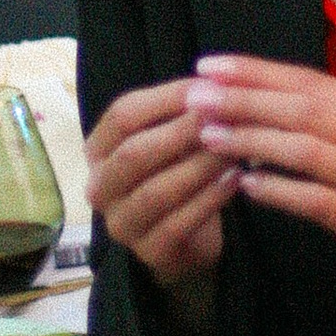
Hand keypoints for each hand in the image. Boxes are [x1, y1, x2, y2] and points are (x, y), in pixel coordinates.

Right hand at [85, 79, 235, 290]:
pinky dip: (209, 200)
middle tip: (223, 117)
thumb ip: (185, 113)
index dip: (166, 98)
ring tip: (234, 149)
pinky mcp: (148, 252)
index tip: (209, 87)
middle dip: (181, 132)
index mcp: (98, 150)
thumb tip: (214, 82)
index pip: (122, 114)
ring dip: (198, 167)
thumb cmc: (178, 175)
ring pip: (155, 191)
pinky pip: (177, 224)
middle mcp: (99, 187)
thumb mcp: (175, 139)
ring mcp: (120, 223)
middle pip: (133, 153)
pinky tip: (236, 181)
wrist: (186, 240)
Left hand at [183, 57, 335, 298]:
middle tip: (198, 98)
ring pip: (309, 150)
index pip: (310, 81)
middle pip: (305, 109)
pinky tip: (247, 188)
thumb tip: (261, 103)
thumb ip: (327, 123)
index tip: (210, 67)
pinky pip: (320, 202)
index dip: (257, 72)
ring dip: (255, 142)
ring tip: (212, 138)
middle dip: (246, 100)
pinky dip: (281, 192)